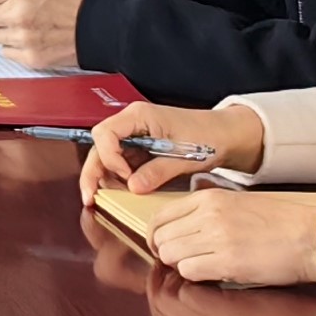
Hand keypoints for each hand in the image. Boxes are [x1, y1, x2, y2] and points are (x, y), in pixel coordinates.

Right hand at [78, 100, 266, 204]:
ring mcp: (134, 136)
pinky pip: (121, 163)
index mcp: (139, 116)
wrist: (226, 135)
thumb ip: (157, 171)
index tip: (126, 177)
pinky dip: (117, 178)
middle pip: (100, 145)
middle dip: (93, 172)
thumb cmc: (208, 136)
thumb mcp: (183, 157)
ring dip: (103, 177)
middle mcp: (131, 123)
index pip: (105, 134)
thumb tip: (133, 187)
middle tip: (90, 197)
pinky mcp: (140, 149)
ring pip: (107, 155)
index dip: (110, 158)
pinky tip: (120, 192)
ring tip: (102, 199)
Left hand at [126, 186, 315, 291]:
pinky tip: (211, 274)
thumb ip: (205, 212)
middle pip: (162, 238)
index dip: (157, 235)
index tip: (162, 245)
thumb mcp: (236, 204)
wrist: (312, 236)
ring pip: (172, 256)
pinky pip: (190, 272)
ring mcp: (217, 238)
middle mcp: (208, 216)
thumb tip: (178, 230)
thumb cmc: (279, 223)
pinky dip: (195, 276)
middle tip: (182, 260)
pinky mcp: (228, 262)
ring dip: (181, 265)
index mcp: (208, 198)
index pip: (161, 216)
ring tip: (200, 267)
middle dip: (167, 252)